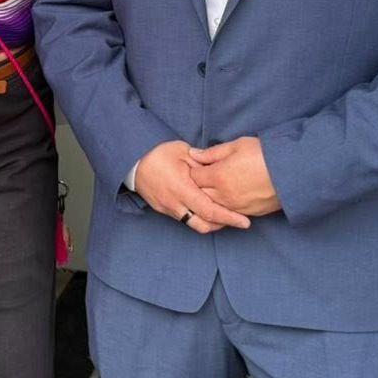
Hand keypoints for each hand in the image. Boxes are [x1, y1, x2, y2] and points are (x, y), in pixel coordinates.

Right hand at [134, 140, 250, 232]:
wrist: (133, 163)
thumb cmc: (158, 154)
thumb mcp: (182, 151)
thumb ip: (203, 163)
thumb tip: (220, 169)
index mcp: (182, 189)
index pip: (210, 210)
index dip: (229, 218)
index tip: (245, 221)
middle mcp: (175, 203)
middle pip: (204, 225)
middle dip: (224, 225)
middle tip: (240, 221)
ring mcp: (169, 209)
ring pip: (195, 226)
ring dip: (212, 224)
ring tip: (226, 217)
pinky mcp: (165, 211)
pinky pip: (186, 220)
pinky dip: (200, 219)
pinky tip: (209, 211)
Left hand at [188, 137, 282, 217]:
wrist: (292, 172)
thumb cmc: (265, 154)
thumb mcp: (238, 145)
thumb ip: (213, 152)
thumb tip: (194, 154)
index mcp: (218, 176)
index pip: (194, 177)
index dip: (193, 170)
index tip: (198, 166)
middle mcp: (223, 195)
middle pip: (199, 194)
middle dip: (198, 186)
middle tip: (203, 177)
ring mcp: (235, 206)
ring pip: (212, 206)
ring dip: (210, 198)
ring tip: (216, 187)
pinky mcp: (248, 213)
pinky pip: (228, 213)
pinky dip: (224, 207)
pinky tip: (229, 198)